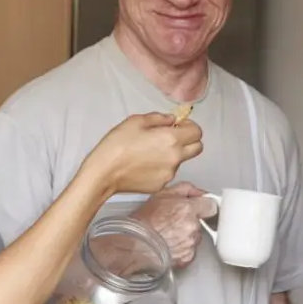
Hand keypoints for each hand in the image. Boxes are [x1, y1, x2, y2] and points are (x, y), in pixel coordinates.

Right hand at [82, 113, 202, 194]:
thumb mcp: (135, 121)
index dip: (189, 126)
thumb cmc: (117, 145)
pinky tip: (144, 164)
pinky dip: (162, 167)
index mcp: (171, 139)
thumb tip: (171, 120)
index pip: (197, 132)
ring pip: (181, 160)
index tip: (177, 125)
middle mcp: (175, 158)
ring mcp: (169, 174)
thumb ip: (158, 118)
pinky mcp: (161, 185)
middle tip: (170, 137)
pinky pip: (168, 172)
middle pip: (197, 148)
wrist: (104, 173)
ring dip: (173, 153)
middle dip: (188, 140)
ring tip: (150, 151)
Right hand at [131, 181, 218, 268]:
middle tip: (173, 221)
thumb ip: (185, 189)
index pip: (211, 206)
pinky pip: (189, 251)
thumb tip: (198, 192)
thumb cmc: (143, 222)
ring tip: (167, 233)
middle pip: (201, 222)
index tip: (200, 207)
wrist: (134, 245)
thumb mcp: (161, 194)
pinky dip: (182, 248)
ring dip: (185, 235)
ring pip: (195, 237)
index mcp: (188, 209)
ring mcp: (190, 243)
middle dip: (190, 221)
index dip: (204, 206)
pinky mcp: (187, 258)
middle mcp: (192, 227)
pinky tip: (168, 244)